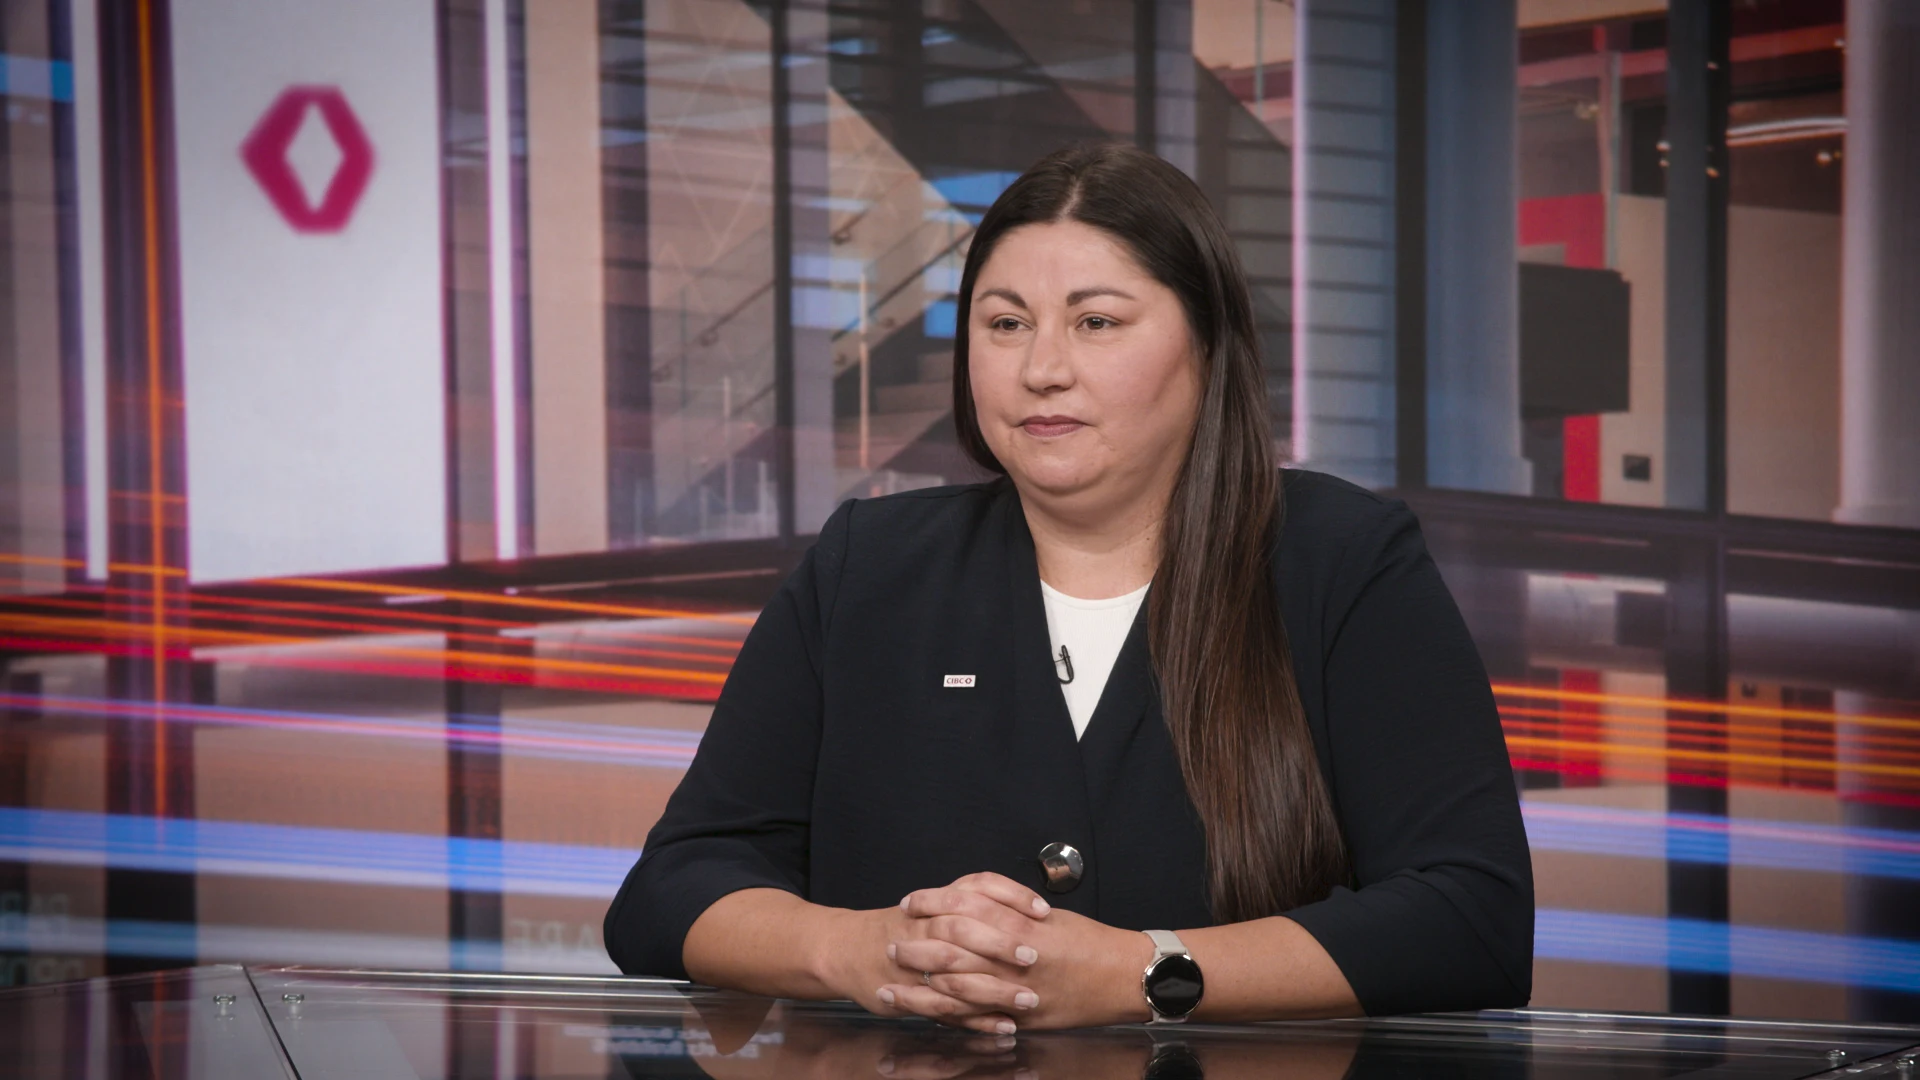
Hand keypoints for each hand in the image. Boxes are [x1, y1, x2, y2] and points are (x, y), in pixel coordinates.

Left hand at [882, 873, 1155, 1030]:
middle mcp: (1013, 958)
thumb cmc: (1089, 942)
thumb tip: (973, 900)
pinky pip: (977, 1018)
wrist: (1123, 976)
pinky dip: (948, 1016)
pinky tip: (927, 1013)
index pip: (963, 908)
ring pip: (956, 989)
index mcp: (1018, 925)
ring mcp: (1015, 991)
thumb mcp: (1046, 916)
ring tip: (891, 985)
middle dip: (916, 947)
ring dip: (920, 987)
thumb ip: (1008, 909)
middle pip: (951, 948)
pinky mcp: (1021, 1017)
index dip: (932, 903)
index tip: (910, 902)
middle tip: (889, 943)